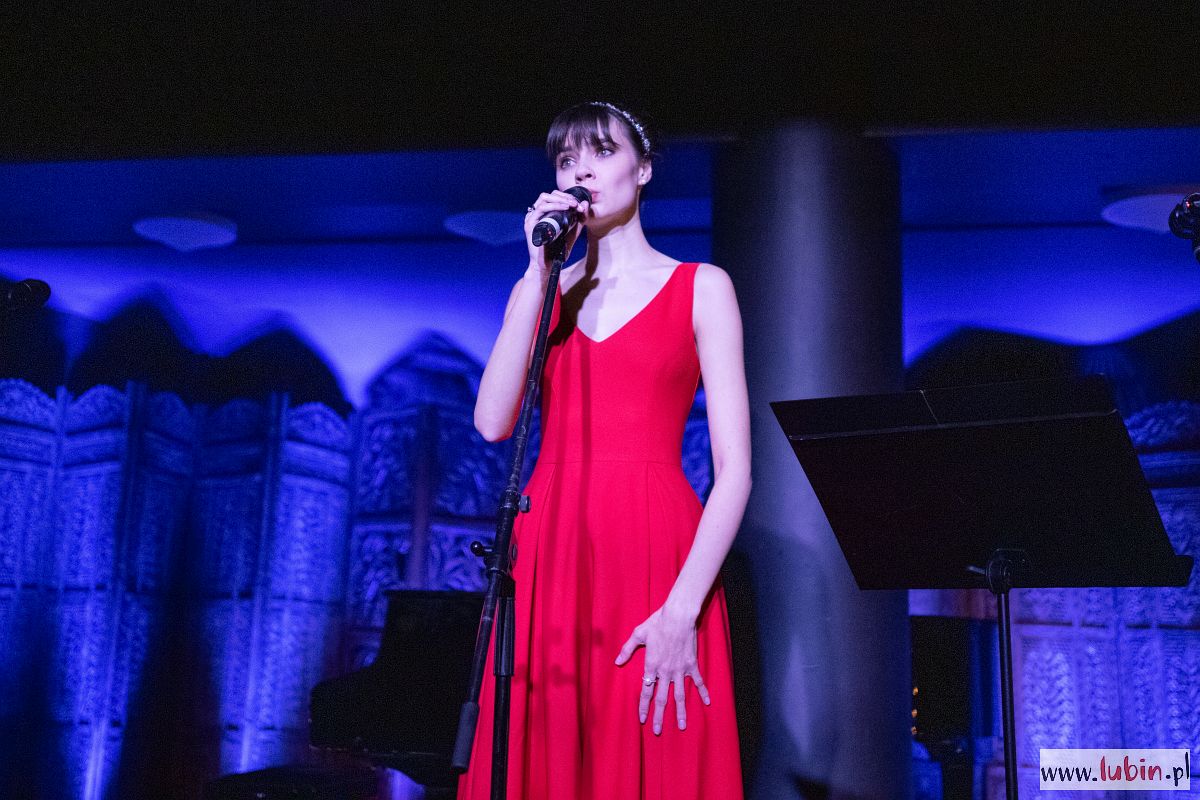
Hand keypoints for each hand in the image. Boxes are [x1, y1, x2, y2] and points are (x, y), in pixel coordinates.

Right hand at [523, 189, 589, 275]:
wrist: (550, 263)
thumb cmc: (560, 248)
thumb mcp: (574, 230)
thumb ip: (580, 218)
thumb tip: (585, 203)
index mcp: (545, 213)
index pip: (554, 197)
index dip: (567, 197)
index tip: (579, 205)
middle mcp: (537, 213)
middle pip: (549, 195)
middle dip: (565, 197)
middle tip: (576, 204)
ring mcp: (533, 217)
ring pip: (544, 198)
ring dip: (560, 199)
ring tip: (572, 205)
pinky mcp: (530, 223)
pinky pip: (541, 208)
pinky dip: (554, 206)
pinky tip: (565, 208)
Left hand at [615, 605, 710, 733]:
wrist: (678, 616)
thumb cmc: (657, 623)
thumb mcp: (638, 634)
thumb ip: (627, 649)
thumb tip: (617, 661)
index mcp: (651, 666)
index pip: (646, 692)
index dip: (643, 707)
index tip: (642, 720)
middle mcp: (665, 672)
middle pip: (661, 699)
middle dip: (658, 716)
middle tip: (657, 731)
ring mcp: (680, 670)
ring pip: (679, 696)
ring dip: (679, 712)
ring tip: (681, 726)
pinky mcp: (691, 665)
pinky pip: (698, 681)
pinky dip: (703, 692)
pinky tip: (707, 703)